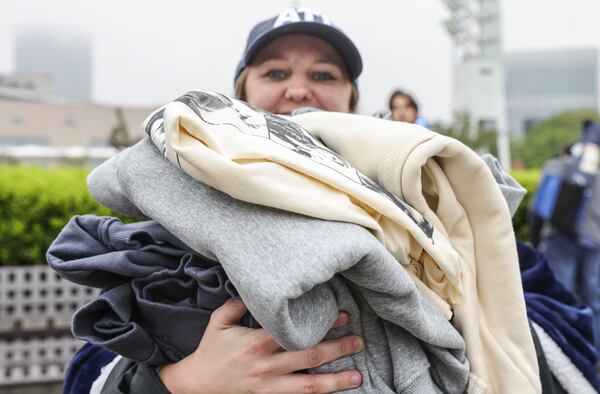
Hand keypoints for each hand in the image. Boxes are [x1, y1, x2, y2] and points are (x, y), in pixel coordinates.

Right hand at [159, 298, 363, 393]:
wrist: (195, 386)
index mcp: (256, 343)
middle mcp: (266, 366)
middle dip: (336, 349)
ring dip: (335, 381)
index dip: (319, 324)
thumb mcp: (219, 322)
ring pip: (308, 385)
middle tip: (358, 341)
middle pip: (308, 357)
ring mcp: (269, 387)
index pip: (294, 331)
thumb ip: (238, 304)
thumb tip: (258, 289)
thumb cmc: (209, 351)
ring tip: (357, 377)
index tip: (340, 315)